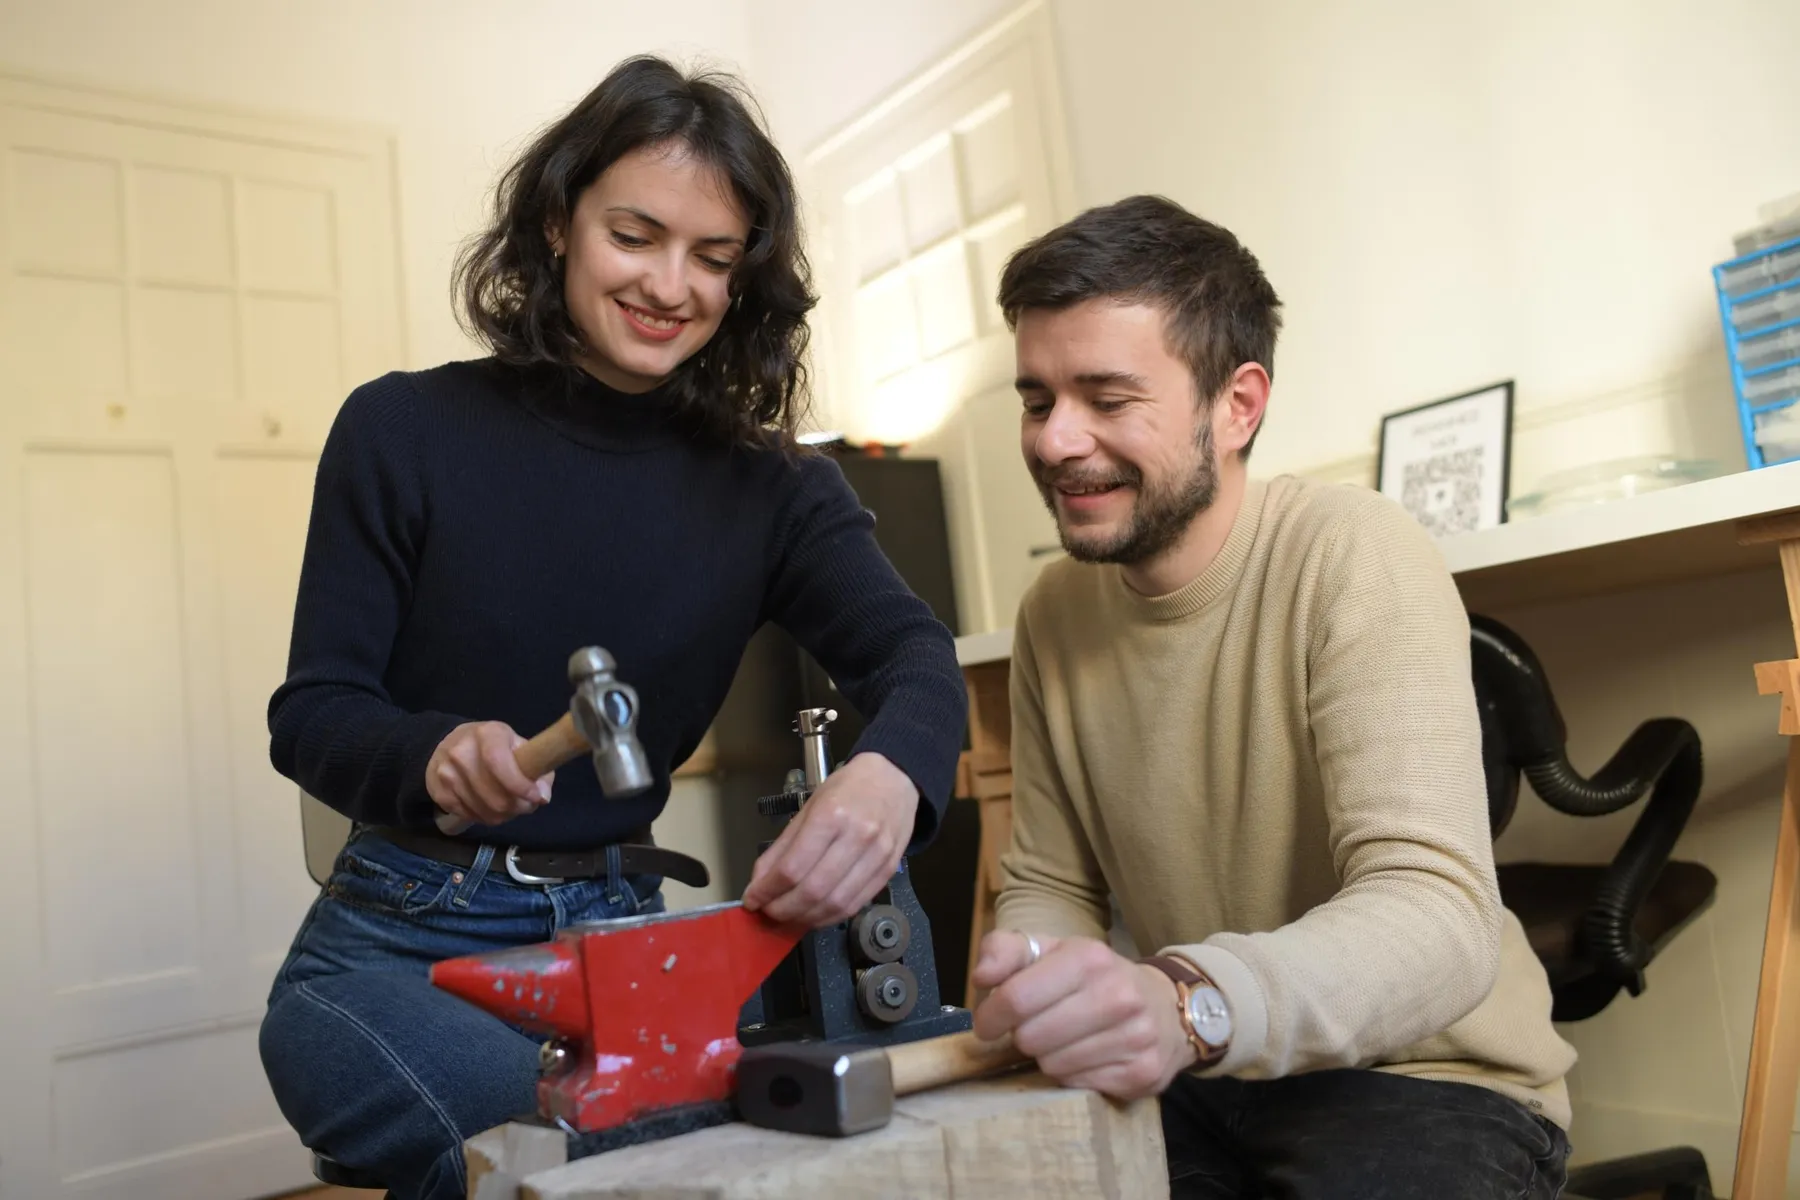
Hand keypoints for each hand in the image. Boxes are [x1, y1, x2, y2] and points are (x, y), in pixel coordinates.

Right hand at [426, 721, 552, 826]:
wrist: (446, 746)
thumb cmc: (491, 746)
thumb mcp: (515, 744)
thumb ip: (536, 766)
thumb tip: (543, 796)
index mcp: (487, 734)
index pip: (500, 763)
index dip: (520, 785)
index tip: (536, 797)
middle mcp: (462, 751)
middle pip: (495, 795)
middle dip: (517, 807)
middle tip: (525, 805)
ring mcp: (446, 773)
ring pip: (484, 810)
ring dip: (502, 815)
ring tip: (509, 807)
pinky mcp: (439, 792)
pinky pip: (470, 816)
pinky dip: (484, 817)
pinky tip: (488, 806)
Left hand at [742, 752, 918, 927]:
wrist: (893, 779)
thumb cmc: (847, 789)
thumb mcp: (808, 807)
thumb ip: (783, 847)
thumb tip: (760, 882)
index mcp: (831, 815)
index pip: (793, 867)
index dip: (767, 890)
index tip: (752, 899)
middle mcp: (857, 836)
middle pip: (813, 890)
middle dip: (783, 909)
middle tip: (768, 911)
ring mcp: (877, 856)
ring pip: (835, 904)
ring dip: (805, 918)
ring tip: (788, 916)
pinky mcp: (888, 871)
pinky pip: (855, 905)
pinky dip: (829, 917)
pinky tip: (814, 914)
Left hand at [970, 930, 1195, 1099]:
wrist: (1167, 1007)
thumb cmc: (1095, 978)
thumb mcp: (1052, 951)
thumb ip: (1005, 951)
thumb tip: (980, 977)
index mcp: (1088, 958)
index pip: (1016, 998)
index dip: (991, 1016)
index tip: (987, 1024)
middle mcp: (1117, 995)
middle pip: (1031, 1038)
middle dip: (1024, 1036)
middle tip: (1037, 1028)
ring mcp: (1134, 1037)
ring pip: (1053, 1066)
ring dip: (1049, 1057)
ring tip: (1065, 1040)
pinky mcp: (1142, 1073)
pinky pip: (1078, 1086)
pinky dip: (1074, 1075)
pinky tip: (1088, 1056)